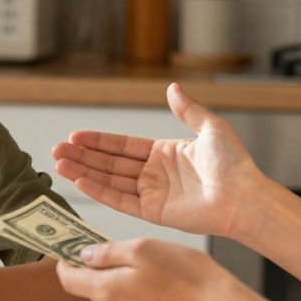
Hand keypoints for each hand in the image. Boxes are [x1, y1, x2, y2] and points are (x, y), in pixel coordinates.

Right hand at [51, 83, 263, 238]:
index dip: (98, 141)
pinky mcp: (153, 212)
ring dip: (83, 172)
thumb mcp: (211, 127)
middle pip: (110, 163)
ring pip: (109, 180)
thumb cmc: (234, 164)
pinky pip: (120, 200)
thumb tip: (171, 87)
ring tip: (58, 164)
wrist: (244, 195)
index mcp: (165, 153)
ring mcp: (152, 194)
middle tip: (55, 150)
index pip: (123, 145)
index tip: (75, 136)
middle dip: (82, 157)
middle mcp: (154, 173)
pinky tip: (80, 180)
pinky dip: (99, 190)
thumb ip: (187, 109)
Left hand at [55, 239, 242, 300]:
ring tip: (154, 267)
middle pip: (94, 289)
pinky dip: (142, 297)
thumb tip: (83, 256)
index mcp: (108, 292)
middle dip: (102, 269)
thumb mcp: (142, 249)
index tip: (68, 249)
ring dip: (125, 283)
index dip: (65, 262)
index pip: (68, 280)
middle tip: (124, 250)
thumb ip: (107, 252)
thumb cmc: (186, 276)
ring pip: (117, 299)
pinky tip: (165, 286)